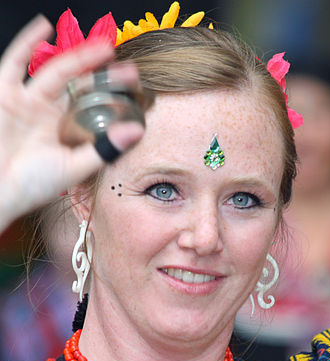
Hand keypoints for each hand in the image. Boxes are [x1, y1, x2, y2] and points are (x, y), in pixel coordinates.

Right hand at [0, 15, 144, 232]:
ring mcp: (27, 100)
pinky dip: (26, 43)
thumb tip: (136, 131)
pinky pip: (14, 63)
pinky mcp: (5, 94)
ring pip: (55, 71)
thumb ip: (103, 149)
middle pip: (78, 84)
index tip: (135, 85)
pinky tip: (43, 26)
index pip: (93, 104)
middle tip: (126, 64)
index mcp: (65, 128)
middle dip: (101, 73)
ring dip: (77, 57)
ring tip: (102, 48)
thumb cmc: (33, 185)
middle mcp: (48, 111)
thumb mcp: (74, 168)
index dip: (112, 92)